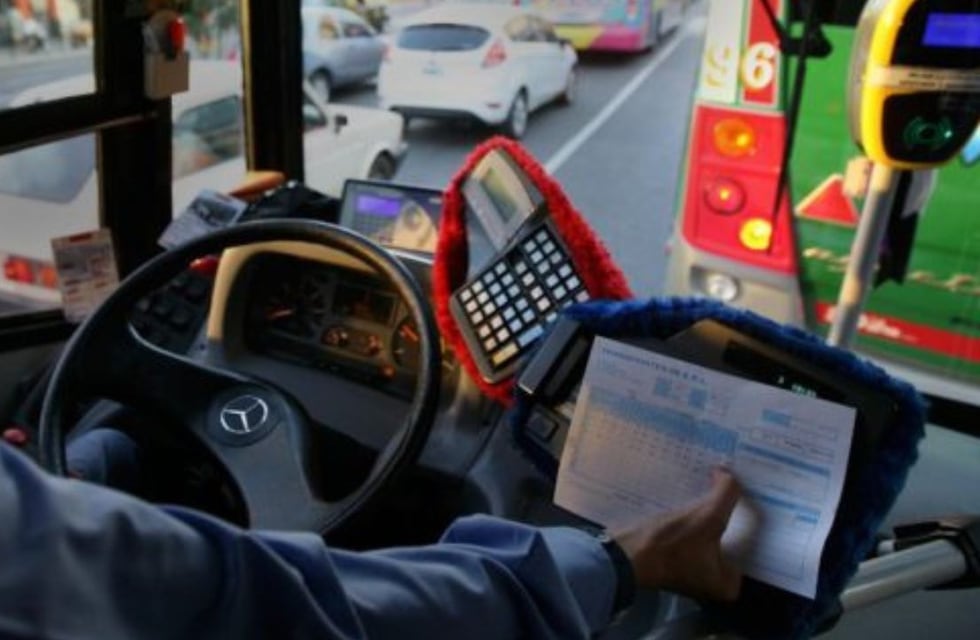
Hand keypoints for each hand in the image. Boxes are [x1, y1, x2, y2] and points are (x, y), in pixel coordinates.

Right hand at [611, 468, 741, 601]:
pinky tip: (692, 496)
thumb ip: (726, 493)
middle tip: (733, 485)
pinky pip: (693, 533)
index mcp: (728, 584)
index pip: (750, 544)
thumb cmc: (671, 545)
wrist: (625, 554)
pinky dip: (693, 517)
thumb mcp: (707, 517)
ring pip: (710, 533)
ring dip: (709, 512)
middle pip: (730, 537)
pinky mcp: (674, 558)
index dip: (750, 516)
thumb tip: (726, 473)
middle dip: (728, 513)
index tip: (750, 493)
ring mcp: (691, 570)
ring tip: (714, 485)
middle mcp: (713, 582)